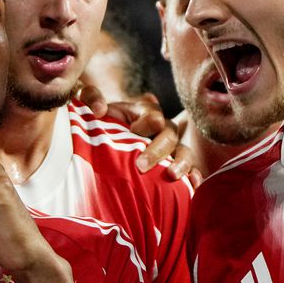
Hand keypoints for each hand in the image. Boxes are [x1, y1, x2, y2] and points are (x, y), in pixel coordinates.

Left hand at [78, 85, 194, 179]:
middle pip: (169, 135)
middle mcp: (162, 128)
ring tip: (172, 175)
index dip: (146, 123)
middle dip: (157, 150)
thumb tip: (99, 109)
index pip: (152, 115)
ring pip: (184, 152)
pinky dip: (193, 176)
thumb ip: (90, 97)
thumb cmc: (99, 122)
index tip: (133, 131)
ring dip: (181, 163)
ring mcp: (171, 147)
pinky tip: (192, 185)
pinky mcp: (174, 164)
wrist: (103, 140)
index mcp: (144, 111)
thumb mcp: (90, 104)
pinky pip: (190, 169)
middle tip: (141, 166)